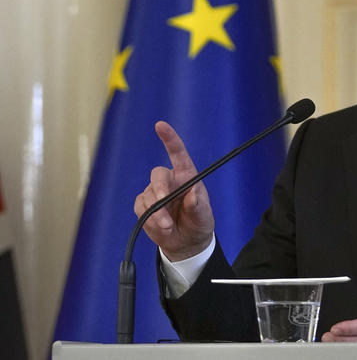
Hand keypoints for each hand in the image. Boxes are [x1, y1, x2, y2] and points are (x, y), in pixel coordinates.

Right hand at [134, 121, 214, 260]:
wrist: (186, 242)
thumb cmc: (198, 223)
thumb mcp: (204, 216)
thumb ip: (198, 206)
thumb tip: (192, 194)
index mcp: (187, 176)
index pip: (177, 153)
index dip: (169, 138)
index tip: (160, 125)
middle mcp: (169, 181)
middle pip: (158, 175)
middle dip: (159, 190)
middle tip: (162, 204)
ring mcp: (154, 193)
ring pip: (148, 196)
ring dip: (157, 214)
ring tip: (168, 227)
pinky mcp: (144, 206)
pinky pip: (141, 209)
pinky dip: (150, 220)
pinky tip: (162, 227)